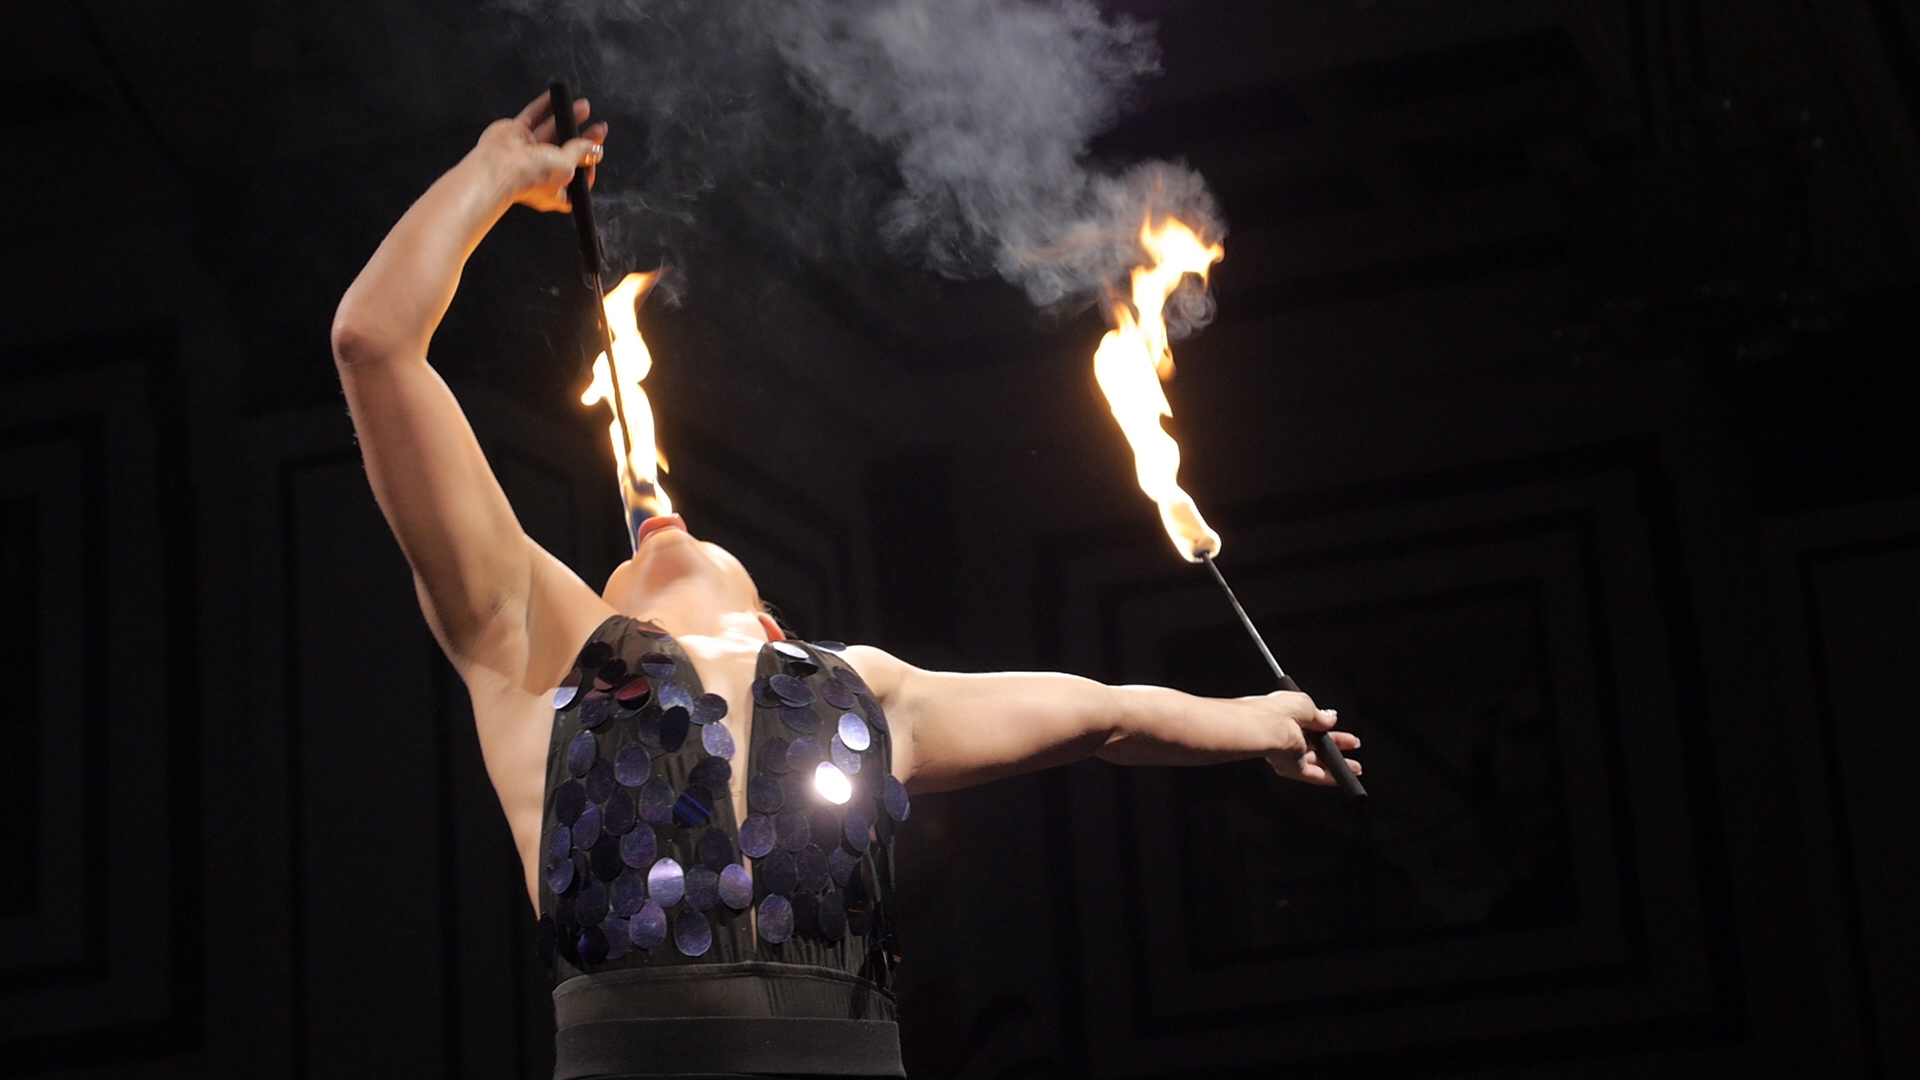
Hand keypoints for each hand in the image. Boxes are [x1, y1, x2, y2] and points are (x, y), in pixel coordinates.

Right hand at [472, 91, 607, 212]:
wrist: (500, 166)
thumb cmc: (531, 176)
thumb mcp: (567, 167)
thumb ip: (580, 154)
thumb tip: (594, 149)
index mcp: (554, 189)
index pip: (576, 178)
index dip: (588, 166)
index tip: (597, 154)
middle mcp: (540, 170)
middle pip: (566, 150)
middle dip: (583, 138)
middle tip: (599, 128)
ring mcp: (526, 151)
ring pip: (551, 130)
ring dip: (567, 118)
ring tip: (584, 107)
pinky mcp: (514, 133)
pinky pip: (533, 116)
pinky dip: (545, 106)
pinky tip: (556, 97)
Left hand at [1260, 692, 1361, 785]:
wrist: (1265, 728)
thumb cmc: (1277, 711)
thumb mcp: (1305, 704)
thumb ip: (1320, 715)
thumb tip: (1331, 717)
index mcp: (1286, 716)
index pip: (1310, 724)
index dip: (1326, 726)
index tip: (1339, 726)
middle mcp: (1287, 735)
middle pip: (1315, 744)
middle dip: (1336, 746)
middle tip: (1353, 745)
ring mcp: (1289, 753)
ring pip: (1317, 763)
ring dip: (1337, 765)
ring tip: (1355, 767)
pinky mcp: (1292, 768)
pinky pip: (1315, 775)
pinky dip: (1331, 777)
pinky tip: (1345, 776)